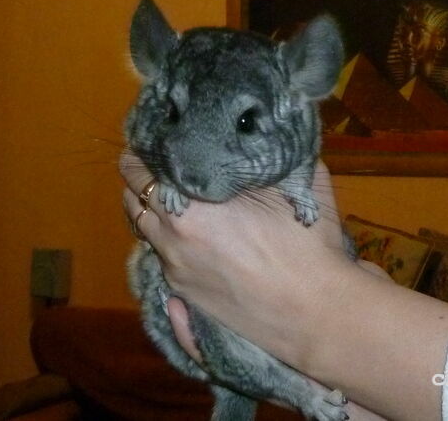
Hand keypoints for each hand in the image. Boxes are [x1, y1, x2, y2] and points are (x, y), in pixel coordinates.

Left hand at [120, 151, 353, 356]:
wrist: (316, 312)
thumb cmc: (306, 244)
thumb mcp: (294, 183)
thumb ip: (266, 154)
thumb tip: (257, 135)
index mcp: (188, 208)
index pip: (138, 170)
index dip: (143, 150)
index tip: (156, 138)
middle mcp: (169, 240)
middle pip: (131, 199)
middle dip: (143, 178)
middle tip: (165, 162)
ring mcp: (174, 272)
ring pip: (144, 230)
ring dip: (153, 210)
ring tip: (179, 196)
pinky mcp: (185, 295)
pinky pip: (162, 256)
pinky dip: (168, 238)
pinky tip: (195, 233)